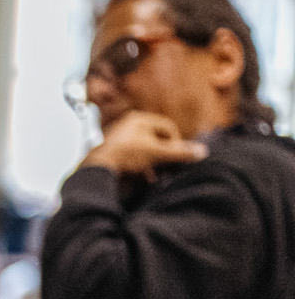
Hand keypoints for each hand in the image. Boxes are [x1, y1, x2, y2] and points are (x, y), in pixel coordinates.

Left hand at [82, 111, 207, 176]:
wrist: (96, 170)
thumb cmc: (125, 156)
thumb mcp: (157, 154)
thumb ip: (179, 153)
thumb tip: (203, 152)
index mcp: (138, 119)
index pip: (167, 127)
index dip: (175, 142)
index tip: (177, 156)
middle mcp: (127, 126)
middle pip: (155, 140)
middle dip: (163, 156)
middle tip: (167, 169)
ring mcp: (117, 139)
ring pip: (143, 150)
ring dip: (151, 164)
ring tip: (154, 177)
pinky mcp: (110, 153)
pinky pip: (130, 158)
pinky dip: (138, 167)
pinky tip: (140, 178)